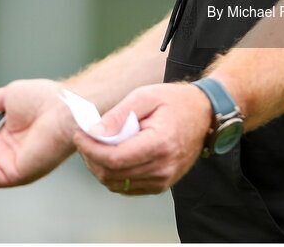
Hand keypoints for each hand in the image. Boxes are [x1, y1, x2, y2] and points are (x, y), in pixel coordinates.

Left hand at [73, 83, 212, 195]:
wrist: (203, 114)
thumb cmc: (174, 101)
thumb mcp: (146, 96)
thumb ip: (119, 115)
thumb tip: (94, 132)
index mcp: (160, 144)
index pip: (114, 158)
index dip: (90, 149)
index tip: (80, 134)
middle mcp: (163, 167)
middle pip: (112, 174)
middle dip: (91, 157)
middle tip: (84, 138)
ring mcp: (163, 180)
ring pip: (116, 184)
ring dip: (99, 167)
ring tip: (95, 146)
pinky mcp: (161, 184)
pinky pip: (127, 187)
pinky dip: (113, 175)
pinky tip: (110, 156)